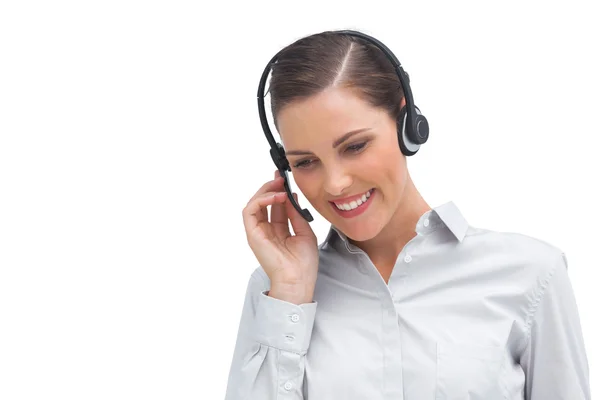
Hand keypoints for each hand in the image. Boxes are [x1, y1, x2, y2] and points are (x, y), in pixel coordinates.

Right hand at [242, 171, 318, 292]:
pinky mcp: (252, 234)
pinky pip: (250, 211)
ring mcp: (258, 232)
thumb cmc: (303, 263)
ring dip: (265, 191)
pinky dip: (261, 200)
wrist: (298, 280)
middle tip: (281, 178)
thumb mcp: (304, 232)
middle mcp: (266, 230)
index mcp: (278, 231)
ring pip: (254, 204)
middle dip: (271, 187)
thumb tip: (292, 196)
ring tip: (279, 185)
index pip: (276, 206)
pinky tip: (276, 197)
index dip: (279, 191)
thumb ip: (296, 214)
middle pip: (263, 202)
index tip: (286, 180)